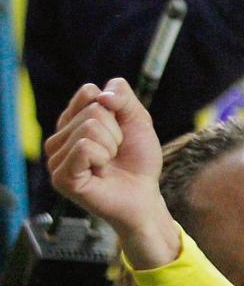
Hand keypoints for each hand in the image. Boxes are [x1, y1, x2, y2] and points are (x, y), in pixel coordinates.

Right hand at [45, 80, 179, 267]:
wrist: (145, 193)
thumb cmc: (138, 160)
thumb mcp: (137, 120)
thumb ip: (122, 96)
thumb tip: (99, 93)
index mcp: (72, 122)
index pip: (88, 92)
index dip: (115, 109)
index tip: (120, 130)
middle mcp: (59, 138)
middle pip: (93, 111)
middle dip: (116, 132)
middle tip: (116, 153)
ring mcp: (56, 158)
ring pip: (89, 128)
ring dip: (112, 146)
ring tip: (109, 163)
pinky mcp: (61, 176)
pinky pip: (85, 148)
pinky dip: (103, 157)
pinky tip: (101, 171)